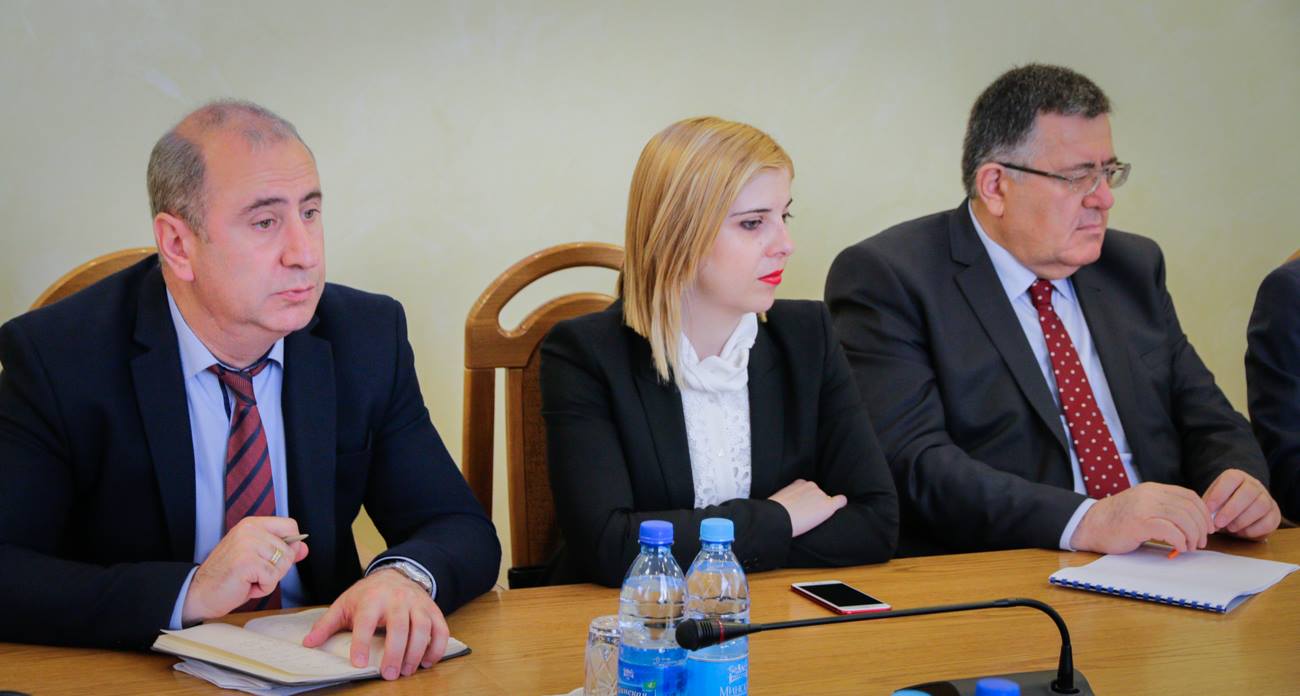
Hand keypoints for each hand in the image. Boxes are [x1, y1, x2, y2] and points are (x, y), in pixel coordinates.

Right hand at [182, 517, 308, 623]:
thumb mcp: (258, 558)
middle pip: (289, 550)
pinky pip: (272, 578)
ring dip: (269, 579)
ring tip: (249, 579)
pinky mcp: (246, 562)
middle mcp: (250, 530)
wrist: (200, 593)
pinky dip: (263, 588)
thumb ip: (281, 550)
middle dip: (277, 569)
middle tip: (254, 573)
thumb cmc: (229, 576)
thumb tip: (303, 548)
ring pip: (282, 565)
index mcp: (252, 524)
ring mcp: (247, 545)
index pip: (290, 526)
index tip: (276, 558)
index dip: (291, 545)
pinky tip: (246, 585)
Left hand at [302, 568, 448, 679]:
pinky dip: (437, 648)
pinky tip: (426, 661)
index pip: (366, 621)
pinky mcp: (432, 610)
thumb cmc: (368, 594)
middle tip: (389, 675)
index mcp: (371, 598)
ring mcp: (417, 604)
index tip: (358, 663)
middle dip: (395, 654)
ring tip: (407, 670)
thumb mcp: (344, 604)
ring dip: (416, 653)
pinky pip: (441, 629)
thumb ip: (327, 624)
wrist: (396, 574)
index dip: (362, 643)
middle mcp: (397, 599)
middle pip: (399, 627)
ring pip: (422, 629)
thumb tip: (308, 643)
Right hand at [768, 479, 846, 536]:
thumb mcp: (779, 499)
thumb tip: (788, 507)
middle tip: (806, 516)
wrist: (778, 518)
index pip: (808, 487)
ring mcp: (820, 495)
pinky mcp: (827, 505)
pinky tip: (840, 507)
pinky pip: (840, 501)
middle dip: (815, 503)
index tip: (804, 505)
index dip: (808, 497)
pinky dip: (840, 503)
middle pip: (819, 495)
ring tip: (812, 519)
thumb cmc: (775, 512)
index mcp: (799, 483)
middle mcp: (811, 486)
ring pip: (826, 501)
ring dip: (822, 508)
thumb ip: (788, 498)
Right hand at [1069, 482, 1211, 553]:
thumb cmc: (1115, 521)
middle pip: (1189, 507)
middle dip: (1201, 527)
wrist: (1088, 525)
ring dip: (1193, 535)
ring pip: (1183, 518)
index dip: (1203, 512)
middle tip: (1201, 542)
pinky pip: (1170, 530)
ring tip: (1191, 546)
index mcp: (1153, 489)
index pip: (1189, 496)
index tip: (1206, 527)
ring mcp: (1144, 507)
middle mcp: (1150, 494)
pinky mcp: (1139, 523)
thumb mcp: (1142, 506)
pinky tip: (1180, 548)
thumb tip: (1191, 522)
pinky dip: (1180, 541)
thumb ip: (1162, 508)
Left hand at [1202, 469, 1280, 539]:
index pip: (1232, 479)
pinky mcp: (1274, 515)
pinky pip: (1268, 522)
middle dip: (1231, 510)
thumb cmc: (1224, 504)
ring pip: (1260, 506)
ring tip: (1229, 528)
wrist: (1243, 512)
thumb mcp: (1213, 500)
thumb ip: (1208, 505)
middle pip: (1248, 492)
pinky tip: (1241, 532)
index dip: (1220, 493)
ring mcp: (1267, 499)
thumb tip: (1203, 515)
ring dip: (1242, 520)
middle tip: (1218, 523)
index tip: (1209, 509)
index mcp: (1237, 477)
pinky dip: (1253, 529)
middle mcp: (1254, 485)